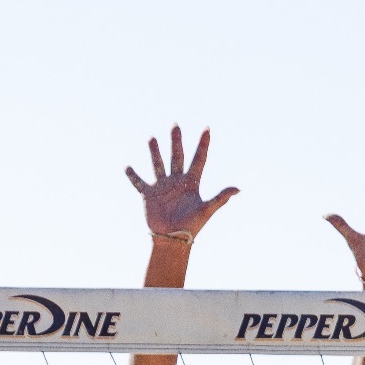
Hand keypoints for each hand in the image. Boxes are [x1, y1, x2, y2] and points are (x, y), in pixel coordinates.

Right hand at [124, 126, 238, 240]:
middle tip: (175, 125)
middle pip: (177, 156)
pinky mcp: (149, 195)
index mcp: (191, 182)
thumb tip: (238, 189)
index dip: (203, 144)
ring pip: (158, 164)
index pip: (199, 159)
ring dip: (155, 152)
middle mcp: (177, 181)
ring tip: (152, 138)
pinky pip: (139, 183)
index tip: (207, 129)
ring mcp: (162, 187)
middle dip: (176, 141)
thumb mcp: (207, 210)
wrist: (173, 239)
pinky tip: (127, 167)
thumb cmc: (192, 226)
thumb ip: (220, 198)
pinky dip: (133, 176)